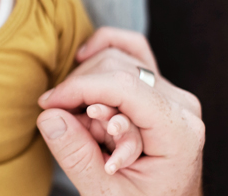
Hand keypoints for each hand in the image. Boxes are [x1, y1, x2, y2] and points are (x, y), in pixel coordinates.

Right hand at [38, 28, 203, 195]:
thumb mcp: (105, 194)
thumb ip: (77, 156)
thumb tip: (49, 116)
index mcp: (178, 132)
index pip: (123, 86)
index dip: (79, 89)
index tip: (47, 105)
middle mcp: (180, 104)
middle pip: (115, 68)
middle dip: (80, 95)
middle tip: (69, 130)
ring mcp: (170, 92)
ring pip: (115, 57)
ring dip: (88, 87)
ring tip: (88, 126)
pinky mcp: (157, 86)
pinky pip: (131, 47)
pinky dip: (104, 47)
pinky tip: (83, 59)